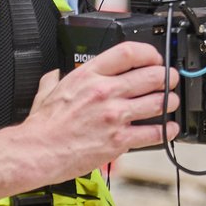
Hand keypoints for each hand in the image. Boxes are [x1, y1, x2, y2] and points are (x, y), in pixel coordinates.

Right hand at [17, 40, 178, 181]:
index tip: (155, 59)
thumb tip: (58, 72)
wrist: (36, 152)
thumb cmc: (43, 125)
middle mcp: (105, 92)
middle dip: (167, 77)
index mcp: (89, 75)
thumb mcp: (49, 89)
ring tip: (169, 102)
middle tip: (169, 80)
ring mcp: (114, 116)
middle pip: (152, 75)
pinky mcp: (119, 139)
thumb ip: (58, 77)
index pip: (129, 53)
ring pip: (159, 102)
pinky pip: (154, 132)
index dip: (150, 53)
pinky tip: (169, 128)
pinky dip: (167, 130)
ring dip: (170, 101)